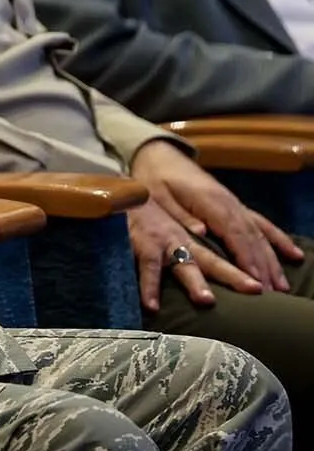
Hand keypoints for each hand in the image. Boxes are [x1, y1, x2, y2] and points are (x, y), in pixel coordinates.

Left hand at [130, 140, 299, 296]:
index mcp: (209, 202)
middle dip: (263, 267)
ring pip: (260, 234)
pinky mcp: (236, 206)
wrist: (160, 156)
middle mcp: (228, 203)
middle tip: (272, 294)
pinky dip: (279, 239)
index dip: (245, 257)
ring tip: (282, 286)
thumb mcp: (158, 196)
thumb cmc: (155, 179)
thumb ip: (179, 215)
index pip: (233, 233)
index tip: (254, 280)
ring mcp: (235, 204)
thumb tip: (201, 232)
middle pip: (251, 238)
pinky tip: (294, 255)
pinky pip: (262, 224)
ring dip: (272, 260)